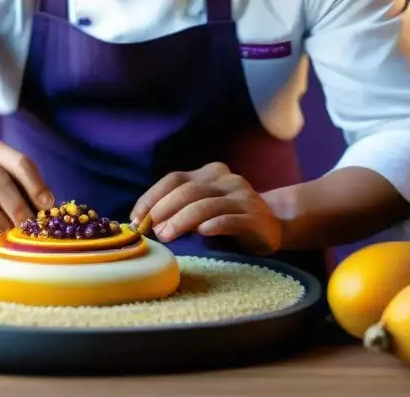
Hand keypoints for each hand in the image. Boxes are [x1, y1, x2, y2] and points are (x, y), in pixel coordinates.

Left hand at [130, 162, 282, 254]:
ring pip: (206, 204)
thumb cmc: (227, 218)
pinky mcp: (255, 217)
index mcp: (208, 173)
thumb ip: (179, 208)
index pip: (174, 179)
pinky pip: (230, 219)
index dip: (151, 197)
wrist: (273, 224)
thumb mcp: (202, 208)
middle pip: (188, 190)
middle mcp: (225, 180)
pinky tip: (202, 233)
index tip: (136, 219)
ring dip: (182, 220)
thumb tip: (144, 222)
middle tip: (152, 230)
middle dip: (164, 210)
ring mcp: (242, 196)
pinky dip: (214, 225)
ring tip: (166, 236)